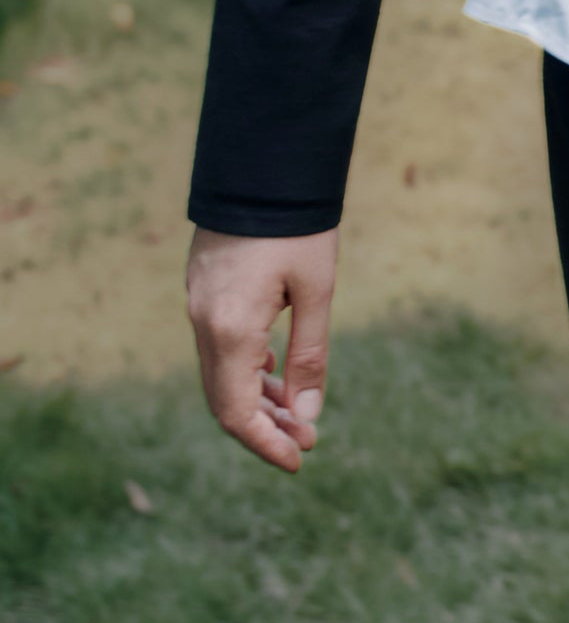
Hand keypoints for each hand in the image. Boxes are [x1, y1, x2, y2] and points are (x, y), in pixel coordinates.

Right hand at [186, 225, 339, 471]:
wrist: (265, 164)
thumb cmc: (299, 226)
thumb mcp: (317, 291)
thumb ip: (311, 356)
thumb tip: (307, 418)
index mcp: (231, 329)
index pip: (237, 412)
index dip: (266, 443)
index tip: (300, 459)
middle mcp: (204, 323)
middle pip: (224, 399)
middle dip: (263, 426)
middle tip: (304, 441)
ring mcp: (197, 305)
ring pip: (221, 373)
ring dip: (256, 397)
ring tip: (297, 412)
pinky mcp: (202, 290)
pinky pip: (218, 346)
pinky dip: (246, 366)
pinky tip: (276, 368)